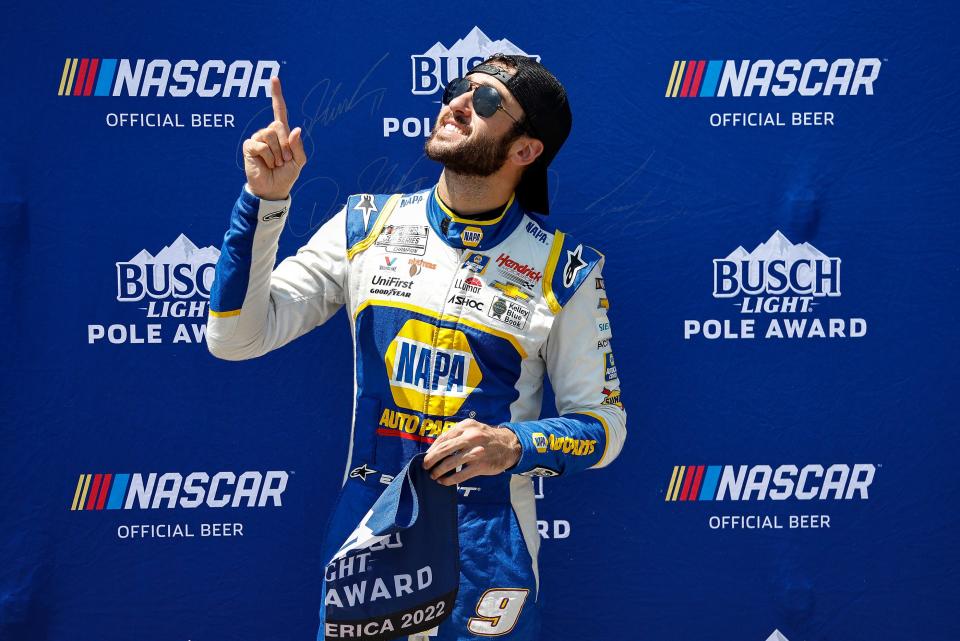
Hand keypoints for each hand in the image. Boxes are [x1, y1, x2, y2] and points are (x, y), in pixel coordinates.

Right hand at [242, 76, 306, 200]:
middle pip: (279, 126)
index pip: (279, 111)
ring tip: (276, 163)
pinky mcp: (250, 146)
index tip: (274, 78)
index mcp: (282, 133)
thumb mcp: (299, 162)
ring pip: (270, 135)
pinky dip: (269, 157)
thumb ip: (298, 146)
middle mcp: (268, 132)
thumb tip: (296, 130)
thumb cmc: (286, 175)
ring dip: (278, 153)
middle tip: (285, 160)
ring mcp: (258, 138)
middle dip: (286, 145)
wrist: (273, 189)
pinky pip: (262, 145)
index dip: (277, 95)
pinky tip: (267, 164)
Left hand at [422, 419, 521, 485]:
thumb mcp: (473, 428)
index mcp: (466, 426)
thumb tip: (436, 448)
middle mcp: (471, 437)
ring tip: (434, 475)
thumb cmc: (486, 437)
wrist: (509, 445)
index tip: (426, 456)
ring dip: (438, 471)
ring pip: (450, 463)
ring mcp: (476, 452)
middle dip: (431, 460)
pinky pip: (460, 475)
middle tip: (425, 466)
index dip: (432, 449)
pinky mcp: (480, 466)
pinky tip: (444, 481)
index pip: (443, 438)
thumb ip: (457, 435)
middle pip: (444, 450)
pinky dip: (449, 480)